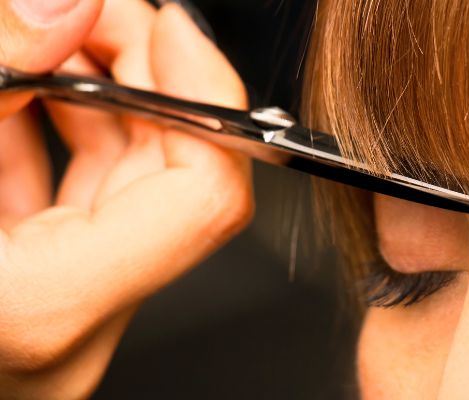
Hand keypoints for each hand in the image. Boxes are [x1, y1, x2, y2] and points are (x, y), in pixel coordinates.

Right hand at [0, 0, 252, 397]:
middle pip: (167, 180)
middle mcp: (73, 329)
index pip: (206, 196)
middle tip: (91, 11)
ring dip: (91, 100)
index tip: (171, 29)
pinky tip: (20, 93)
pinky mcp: (35, 301)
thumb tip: (70, 5)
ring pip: (120, 190)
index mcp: (53, 306)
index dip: (205, 96)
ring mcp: (58, 321)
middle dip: (139, 75)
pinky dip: (53, 143)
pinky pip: (77, 212)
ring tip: (48, 37)